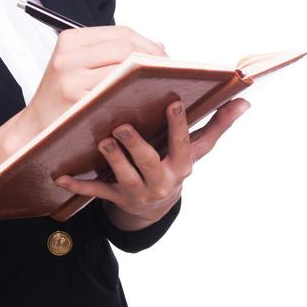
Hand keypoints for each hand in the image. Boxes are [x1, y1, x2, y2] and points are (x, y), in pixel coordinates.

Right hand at [26, 25, 167, 135]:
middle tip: (165, 74)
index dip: (149, 44)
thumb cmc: (62, 98)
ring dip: (146, 78)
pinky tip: (141, 101)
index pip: (122, 33)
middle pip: (126, 48)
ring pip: (124, 69)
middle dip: (152, 60)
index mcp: (70, 41)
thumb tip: (160, 45)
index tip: (163, 57)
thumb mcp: (78, 65)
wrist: (35, 128)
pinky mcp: (76, 100)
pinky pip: (115, 93)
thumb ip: (111, 53)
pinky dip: (133, 95)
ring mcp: (70, 79)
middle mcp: (68, 56)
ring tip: (156, 86)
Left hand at [53, 96, 251, 226]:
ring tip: (102, 140)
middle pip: (149, 162)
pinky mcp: (116, 198)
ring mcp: (138, 191)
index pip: (184, 144)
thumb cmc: (174, 164)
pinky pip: (96, 193)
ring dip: (112, 160)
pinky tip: (62, 176)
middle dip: (137, 145)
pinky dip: (79, 186)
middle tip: (122, 125)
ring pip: (123, 177)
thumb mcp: (197, 150)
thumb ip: (218, 125)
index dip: (180, 125)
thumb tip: (244, 101)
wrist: (155, 206)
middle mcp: (162, 180)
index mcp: (182, 164)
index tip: (173, 102)